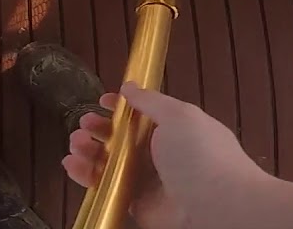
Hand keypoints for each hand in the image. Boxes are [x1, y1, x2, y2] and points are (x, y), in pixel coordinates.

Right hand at [62, 82, 277, 228]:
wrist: (219, 206)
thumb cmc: (202, 155)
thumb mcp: (179, 115)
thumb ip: (150, 101)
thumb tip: (128, 86)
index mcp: (173, 129)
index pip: (140, 115)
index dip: (119, 107)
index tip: (101, 101)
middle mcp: (159, 154)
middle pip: (120, 138)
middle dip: (99, 128)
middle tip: (84, 123)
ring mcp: (146, 180)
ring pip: (109, 162)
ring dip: (88, 150)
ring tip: (76, 144)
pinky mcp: (135, 204)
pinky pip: (106, 187)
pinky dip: (86, 177)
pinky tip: (72, 166)